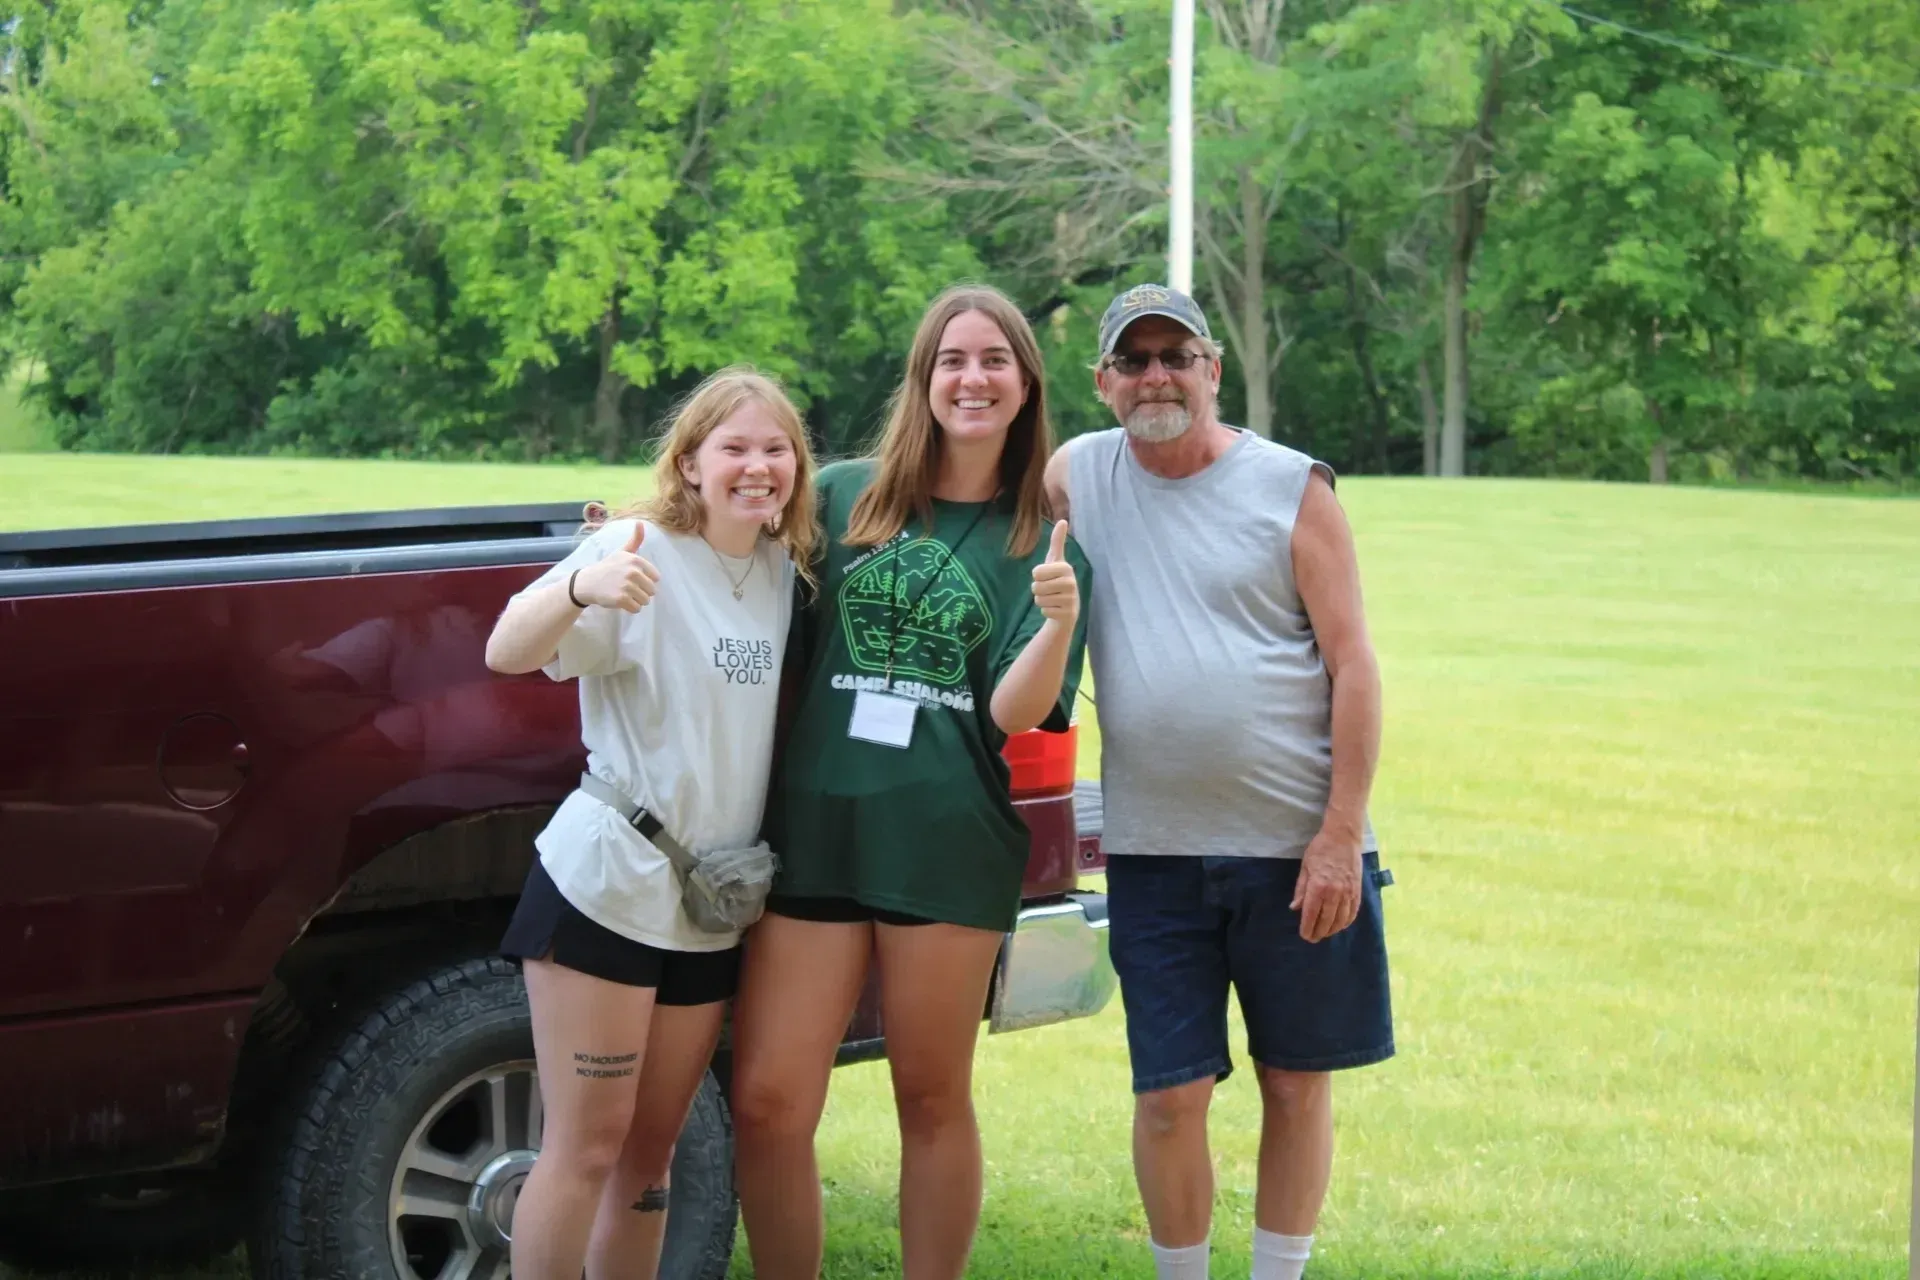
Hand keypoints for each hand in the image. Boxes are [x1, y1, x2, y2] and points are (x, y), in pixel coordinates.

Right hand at [573, 522, 659, 613]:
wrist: (588, 582)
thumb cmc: (608, 568)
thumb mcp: (622, 552)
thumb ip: (635, 540)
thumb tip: (640, 522)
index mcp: (636, 560)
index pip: (656, 578)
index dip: (645, 580)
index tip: (633, 578)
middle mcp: (633, 572)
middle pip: (652, 591)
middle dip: (641, 592)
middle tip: (627, 588)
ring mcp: (627, 586)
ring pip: (645, 601)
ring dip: (636, 601)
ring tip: (624, 594)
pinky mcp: (621, 599)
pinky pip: (637, 609)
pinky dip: (630, 608)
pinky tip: (620, 601)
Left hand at [1030, 520, 1078, 624]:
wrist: (1068, 607)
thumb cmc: (1058, 580)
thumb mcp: (1056, 561)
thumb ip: (1057, 541)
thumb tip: (1063, 520)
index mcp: (1066, 568)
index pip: (1036, 572)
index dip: (1037, 576)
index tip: (1048, 576)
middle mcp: (1071, 583)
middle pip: (1035, 586)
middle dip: (1037, 589)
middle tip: (1049, 589)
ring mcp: (1070, 599)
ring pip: (1038, 599)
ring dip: (1042, 600)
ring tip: (1053, 598)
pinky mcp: (1067, 614)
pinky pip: (1044, 611)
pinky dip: (1046, 611)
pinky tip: (1056, 609)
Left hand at [1291, 825, 1362, 942]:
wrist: (1344, 837)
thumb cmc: (1320, 849)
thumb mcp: (1305, 867)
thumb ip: (1301, 889)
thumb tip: (1295, 908)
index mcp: (1318, 886)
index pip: (1311, 914)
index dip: (1307, 927)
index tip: (1304, 935)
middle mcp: (1334, 892)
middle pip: (1326, 921)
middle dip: (1319, 932)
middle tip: (1313, 938)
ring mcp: (1348, 892)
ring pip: (1341, 920)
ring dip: (1332, 930)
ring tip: (1325, 933)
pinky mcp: (1357, 891)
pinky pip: (1353, 912)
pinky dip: (1346, 922)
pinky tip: (1340, 925)